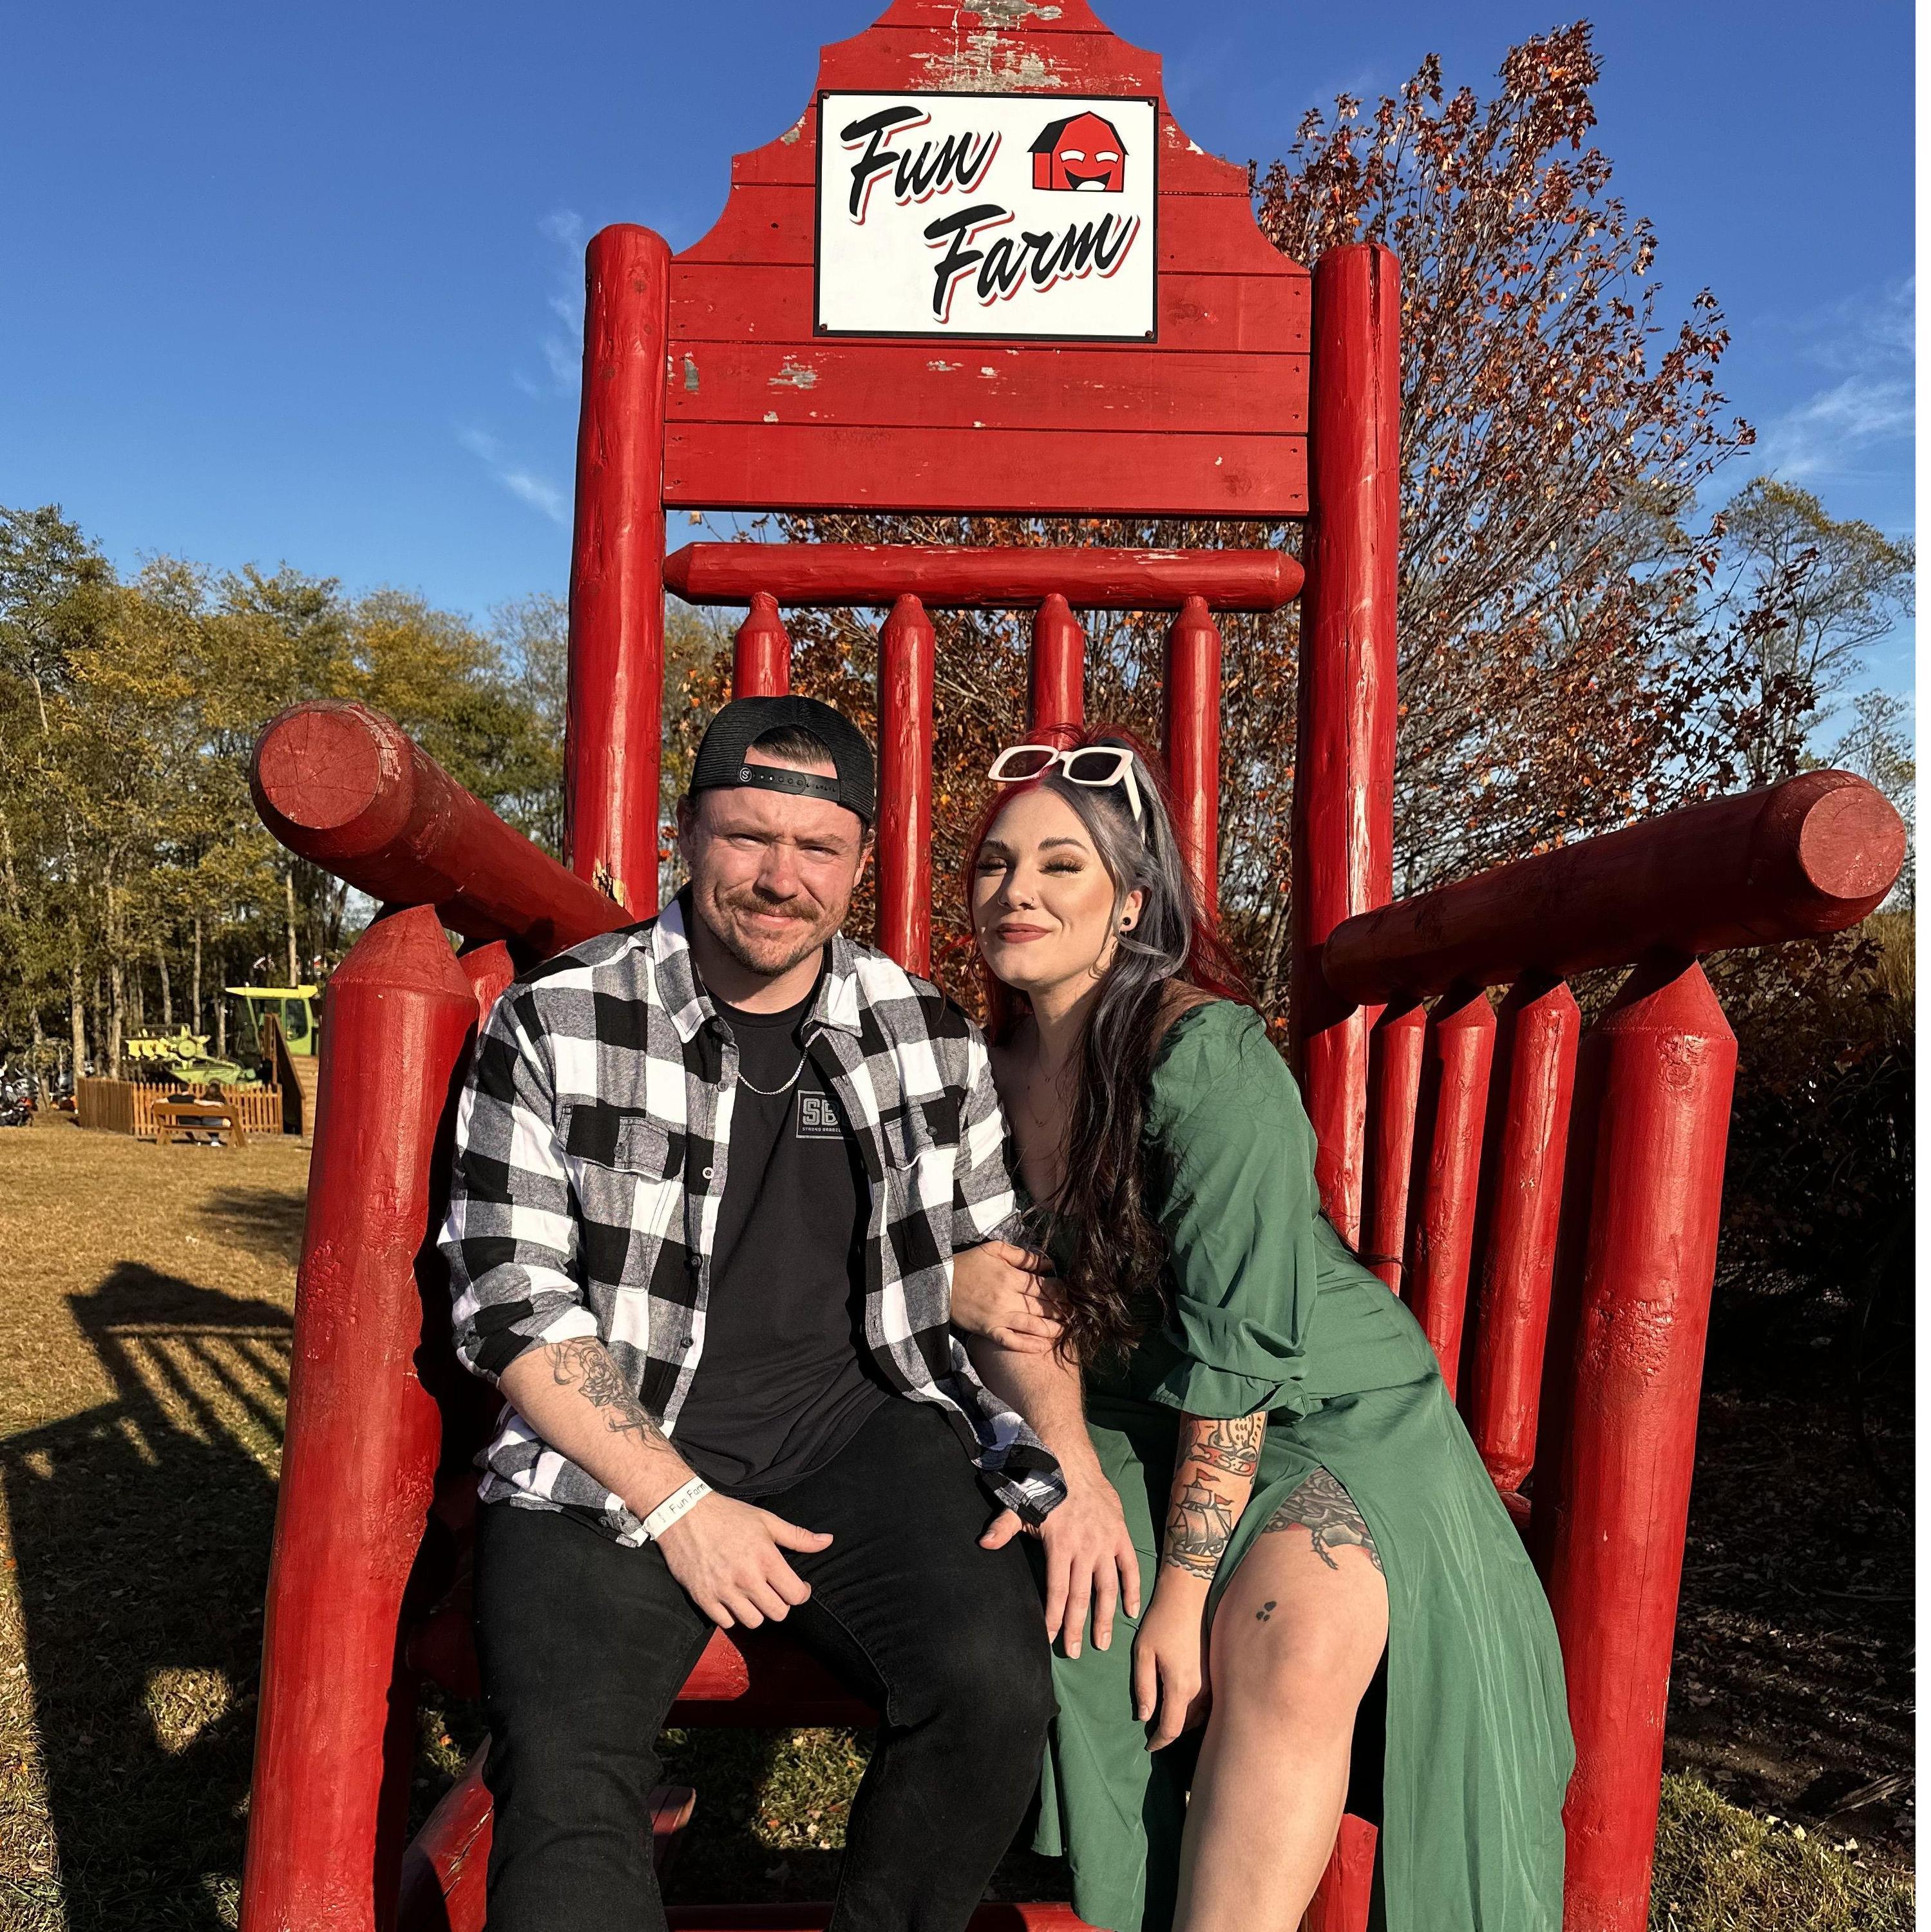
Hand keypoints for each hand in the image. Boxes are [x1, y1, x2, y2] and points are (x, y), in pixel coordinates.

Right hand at [654, 1492, 832, 1629]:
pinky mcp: (703, 1599)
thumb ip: (798, 1536)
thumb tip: (828, 1541)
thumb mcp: (767, 1521)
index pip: (796, 1595)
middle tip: (773, 1591)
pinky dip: (731, 1615)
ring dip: (756, 1611)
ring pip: (754, 1622)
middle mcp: (747, 1579)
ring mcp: (724, 1591)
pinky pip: (727, 1624)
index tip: (797, 1587)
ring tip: (752, 1595)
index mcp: (766, 1559)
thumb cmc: (728, 1515)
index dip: (801, 1593)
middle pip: (778, 1613)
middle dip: (780, 1604)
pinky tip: (731, 1598)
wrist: (683, 1514)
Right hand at [952, 1241, 1063, 1352]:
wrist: (939, 1283)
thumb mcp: (994, 1249)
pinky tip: (1043, 1347)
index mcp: (1009, 1276)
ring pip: (1031, 1325)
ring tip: (1065, 1330)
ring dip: (1052, 1329)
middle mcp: (1006, 1298)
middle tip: (1074, 1313)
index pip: (1042, 1285)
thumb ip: (1022, 1255)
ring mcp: (998, 1317)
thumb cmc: (968, 1264)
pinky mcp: (988, 1331)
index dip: (1059, 1290)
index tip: (1069, 1293)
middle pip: (1041, 1306)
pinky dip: (1028, 1345)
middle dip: (1061, 1310)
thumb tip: (1046, 1263)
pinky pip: (1011, 1341)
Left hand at [982, 1474, 1141, 1658]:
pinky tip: (1132, 1612)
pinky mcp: (1121, 1535)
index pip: (1056, 1590)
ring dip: (1105, 1617)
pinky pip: (1129, 1567)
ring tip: (1102, 1643)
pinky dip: (1132, 1590)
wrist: (1072, 1460)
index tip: (1049, 1639)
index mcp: (1060, 1545)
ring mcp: (1106, 1543)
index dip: (1052, 1617)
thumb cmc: (1043, 1485)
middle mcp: (1085, 1548)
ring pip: (1107, 1587)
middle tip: (1075, 1652)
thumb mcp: (1020, 1505)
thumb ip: (1004, 1527)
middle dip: (1076, 1627)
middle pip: (1080, 1596)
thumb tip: (983, 1544)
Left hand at [1132, 1575, 1211, 1749]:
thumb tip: (1145, 1718)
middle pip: (1187, 1725)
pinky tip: (1182, 1703)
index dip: (1159, 1742)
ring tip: (1167, 1720)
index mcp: (1180, 1687)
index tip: (1148, 1748)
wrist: (1188, 1595)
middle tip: (1154, 1735)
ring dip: (1184, 1722)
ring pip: (1199, 1715)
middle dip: (1171, 1733)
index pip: (1172, 1728)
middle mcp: (1201, 1690)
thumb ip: (1144, 1687)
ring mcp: (1211, 1681)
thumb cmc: (1162, 1621)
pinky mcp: (1215, 1671)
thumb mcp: (1143, 1653)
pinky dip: (1194, 1710)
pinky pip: (1206, 1702)